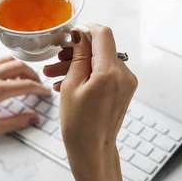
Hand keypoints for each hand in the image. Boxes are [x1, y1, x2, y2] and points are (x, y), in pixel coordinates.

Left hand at [0, 55, 50, 138]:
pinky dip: (7, 64)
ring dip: (21, 67)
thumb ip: (16, 123)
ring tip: (24, 77)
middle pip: (21, 67)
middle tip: (37, 83)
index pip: (27, 85)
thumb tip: (34, 118)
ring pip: (9, 59)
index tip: (45, 93)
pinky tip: (6, 74)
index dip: (40, 88)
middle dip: (33, 74)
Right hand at [43, 24, 137, 180]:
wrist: (92, 150)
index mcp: (110, 72)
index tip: (72, 35)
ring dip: (80, 63)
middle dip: (77, 51)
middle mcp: (123, 74)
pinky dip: (89, 73)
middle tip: (56, 58)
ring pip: (101, 60)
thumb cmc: (79, 125)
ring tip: (55, 74)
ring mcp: (126, 82)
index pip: (103, 34)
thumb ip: (78, 56)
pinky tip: (68, 82)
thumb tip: (81, 34)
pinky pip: (106, 72)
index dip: (87, 30)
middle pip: (100, 48)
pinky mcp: (125, 88)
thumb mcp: (71, 85)